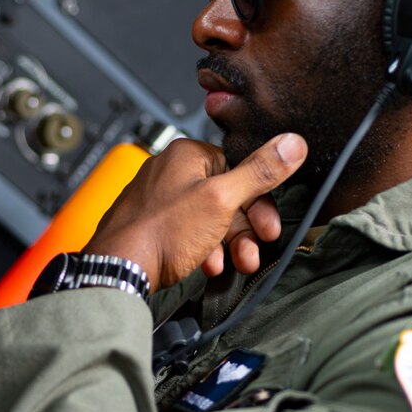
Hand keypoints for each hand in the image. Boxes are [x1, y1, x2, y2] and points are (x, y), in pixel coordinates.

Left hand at [83, 133, 306, 288]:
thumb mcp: (222, 199)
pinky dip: (203, 249)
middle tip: (255, 250)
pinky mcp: (153, 223)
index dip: (258, 202)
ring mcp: (160, 199)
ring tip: (235, 263)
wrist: (120, 267)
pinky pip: (189, 233)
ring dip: (228, 244)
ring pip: (209, 219)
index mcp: (187, 155)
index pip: (239, 169)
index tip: (269, 226)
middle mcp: (172, 171)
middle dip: (245, 230)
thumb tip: (292, 143)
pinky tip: (207, 264)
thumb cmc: (160, 231)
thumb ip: (259, 172)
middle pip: (226, 197)